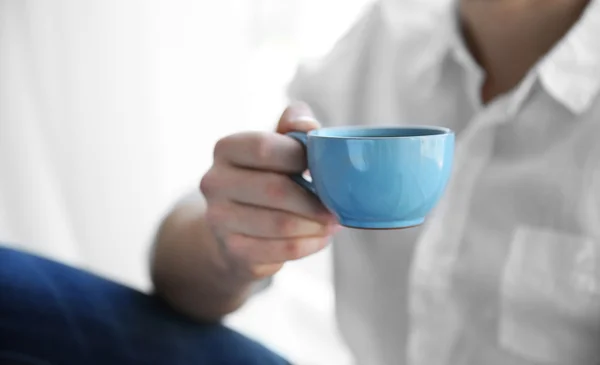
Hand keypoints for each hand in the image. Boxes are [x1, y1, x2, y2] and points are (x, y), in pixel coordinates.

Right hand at [200, 102, 338, 278]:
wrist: (233, 227)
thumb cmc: (266, 177)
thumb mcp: (277, 145)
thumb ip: (294, 126)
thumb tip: (308, 127)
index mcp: (226, 149)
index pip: (265, 148)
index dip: (300, 157)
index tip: (323, 167)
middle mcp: (214, 182)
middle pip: (275, 189)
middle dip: (314, 199)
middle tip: (338, 205)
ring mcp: (219, 219)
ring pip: (281, 224)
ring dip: (316, 225)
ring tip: (332, 221)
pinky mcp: (233, 251)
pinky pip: (282, 250)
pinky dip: (310, 244)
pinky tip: (320, 237)